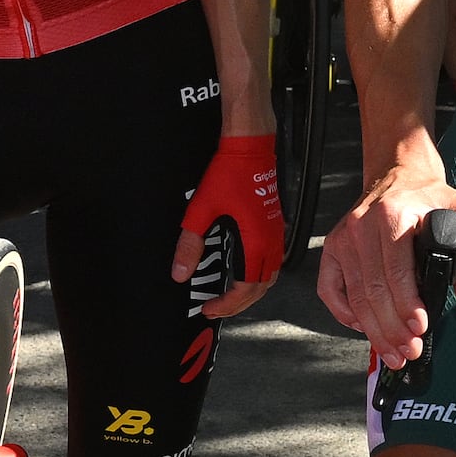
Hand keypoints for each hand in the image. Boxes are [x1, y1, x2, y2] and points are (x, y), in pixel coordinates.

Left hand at [178, 128, 284, 318]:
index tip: (209, 308)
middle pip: (261, 288)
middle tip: (216, 309)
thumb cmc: (228, 173)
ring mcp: (276, 234)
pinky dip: (260, 276)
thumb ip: (190, 245)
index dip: (228, 304)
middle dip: (239, 304)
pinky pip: (273, 261)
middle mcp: (271, 242)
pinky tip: (245, 274)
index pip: (246, 288)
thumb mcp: (201, 210)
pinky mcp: (275, 225)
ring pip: (271, 276)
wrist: (250, 147)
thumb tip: (179, 274)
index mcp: (256, 242)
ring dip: (252, 292)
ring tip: (230, 298)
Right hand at [323, 165, 455, 365]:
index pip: (396, 271)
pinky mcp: (333, 247)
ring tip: (392, 352)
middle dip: (392, 328)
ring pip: (354, 296)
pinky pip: (329, 289)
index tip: (420, 328)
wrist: (398, 173)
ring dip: (373, 330)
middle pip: (373, 290)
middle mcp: (362, 226)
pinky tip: (363, 327)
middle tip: (408, 351)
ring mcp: (343, 238)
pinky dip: (343, 313)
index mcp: (392, 216)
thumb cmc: (429, 196)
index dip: (406, 305)